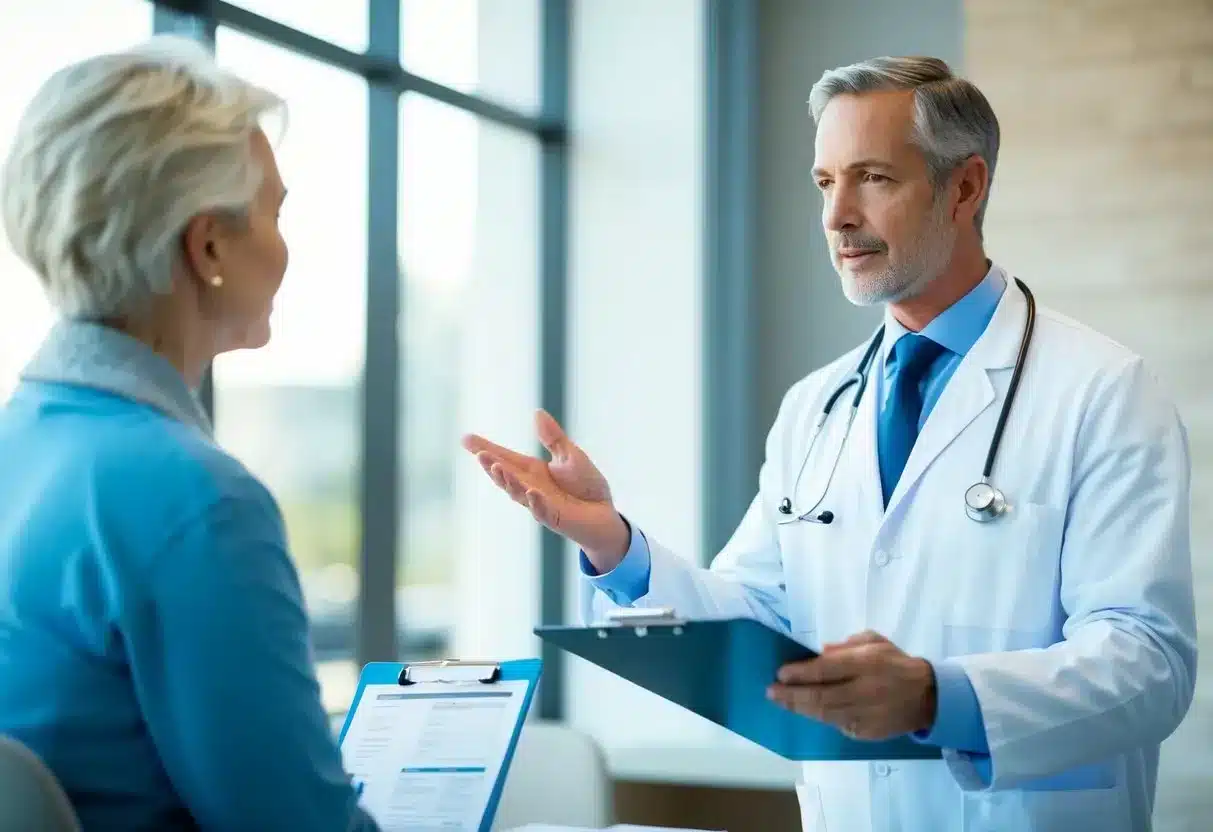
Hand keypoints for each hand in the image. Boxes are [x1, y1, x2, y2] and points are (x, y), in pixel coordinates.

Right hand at [461, 410, 630, 571]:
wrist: (605, 514)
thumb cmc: (586, 485)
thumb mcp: (570, 455)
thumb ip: (553, 438)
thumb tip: (537, 412)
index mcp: (532, 471)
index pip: (505, 457)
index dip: (486, 448)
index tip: (466, 438)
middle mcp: (530, 487)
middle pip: (505, 475)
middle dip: (491, 465)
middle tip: (478, 453)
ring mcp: (540, 504)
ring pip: (518, 493)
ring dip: (507, 481)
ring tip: (496, 467)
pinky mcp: (555, 518)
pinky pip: (542, 511)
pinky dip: (535, 502)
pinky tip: (530, 491)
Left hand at [766, 631, 936, 740]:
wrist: (927, 697)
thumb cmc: (894, 663)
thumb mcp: (874, 642)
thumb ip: (846, 646)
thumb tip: (819, 652)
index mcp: (866, 663)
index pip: (826, 669)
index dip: (800, 673)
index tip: (781, 672)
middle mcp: (864, 690)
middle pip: (820, 695)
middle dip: (792, 694)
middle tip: (771, 691)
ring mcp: (866, 714)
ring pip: (825, 714)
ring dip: (800, 708)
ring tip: (781, 701)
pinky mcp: (867, 732)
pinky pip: (837, 725)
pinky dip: (820, 718)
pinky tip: (805, 711)